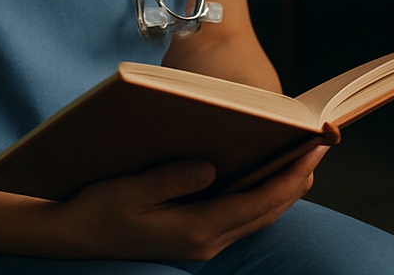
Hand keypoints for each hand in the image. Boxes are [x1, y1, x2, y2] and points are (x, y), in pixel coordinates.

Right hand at [53, 145, 328, 261]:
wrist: (75, 236)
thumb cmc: (99, 208)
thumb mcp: (131, 190)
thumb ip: (171, 178)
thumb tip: (212, 167)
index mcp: (195, 230)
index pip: (257, 203)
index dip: (289, 178)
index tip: (313, 152)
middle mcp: (206, 242)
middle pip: (265, 212)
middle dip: (295, 181)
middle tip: (319, 149)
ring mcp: (201, 244)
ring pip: (256, 218)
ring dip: (281, 191)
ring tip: (301, 161)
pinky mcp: (194, 239)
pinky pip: (240, 218)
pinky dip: (260, 198)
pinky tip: (263, 179)